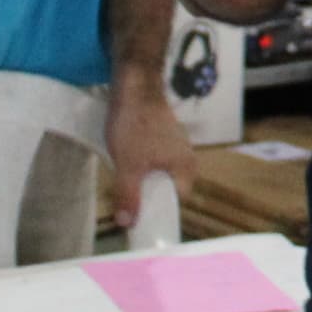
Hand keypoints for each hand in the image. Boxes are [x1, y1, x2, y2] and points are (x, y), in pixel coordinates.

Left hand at [104, 85, 198, 225]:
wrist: (134, 86)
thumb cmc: (135, 126)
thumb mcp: (128, 166)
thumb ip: (129, 196)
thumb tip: (128, 224)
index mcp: (186, 168)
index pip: (177, 201)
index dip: (158, 210)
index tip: (139, 215)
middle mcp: (187, 157)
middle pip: (168, 188)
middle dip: (148, 194)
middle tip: (127, 197)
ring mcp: (176, 144)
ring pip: (161, 173)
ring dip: (143, 178)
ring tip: (124, 178)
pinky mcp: (165, 134)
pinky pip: (156, 159)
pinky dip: (143, 163)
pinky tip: (126, 160)